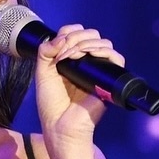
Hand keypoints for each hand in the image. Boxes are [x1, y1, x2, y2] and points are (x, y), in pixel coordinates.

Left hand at [34, 24, 122, 147]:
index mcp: (71, 60)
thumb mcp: (42, 74)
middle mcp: (86, 62)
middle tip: (64, 53)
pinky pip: (116, 58)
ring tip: (71, 56)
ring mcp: (98, 70)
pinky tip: (89, 55)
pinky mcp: (108, 79)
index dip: (69, 31)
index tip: (58, 44)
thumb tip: (61, 37)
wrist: (61, 126)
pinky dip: (103, 51)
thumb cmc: (52, 105)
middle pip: (91, 35)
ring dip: (85, 43)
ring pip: (103, 43)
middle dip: (76, 37)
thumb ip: (45, 52)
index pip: (76, 33)